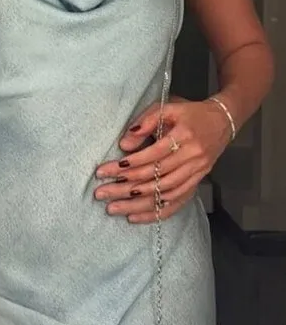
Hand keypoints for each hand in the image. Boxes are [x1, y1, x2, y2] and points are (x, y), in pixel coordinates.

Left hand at [93, 95, 231, 223]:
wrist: (222, 121)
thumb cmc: (189, 112)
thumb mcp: (167, 107)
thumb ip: (145, 122)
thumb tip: (124, 145)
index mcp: (184, 136)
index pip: (153, 155)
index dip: (130, 163)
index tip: (107, 170)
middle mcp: (192, 157)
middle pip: (156, 177)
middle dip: (126, 186)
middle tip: (101, 193)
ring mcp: (197, 172)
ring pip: (165, 193)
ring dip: (137, 203)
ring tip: (114, 207)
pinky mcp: (198, 181)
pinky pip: (177, 201)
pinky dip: (157, 211)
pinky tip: (136, 217)